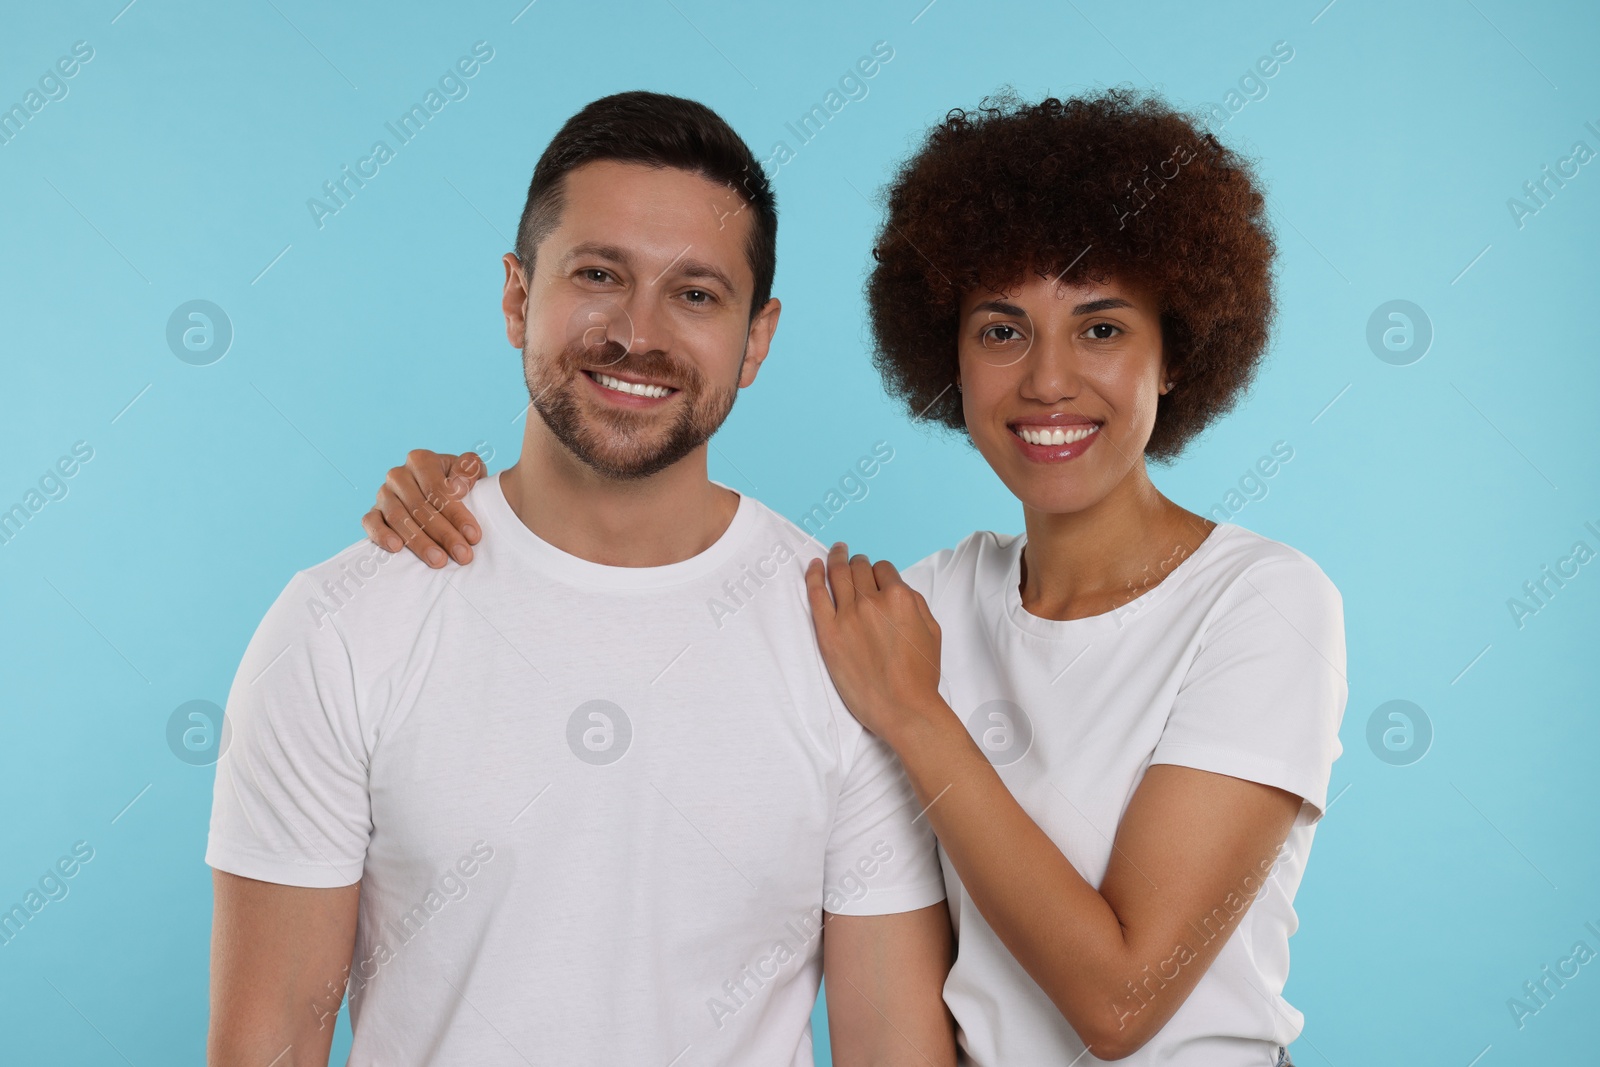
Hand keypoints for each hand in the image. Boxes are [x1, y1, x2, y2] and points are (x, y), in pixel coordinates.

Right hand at [361, 450, 485, 567]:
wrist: (435, 493)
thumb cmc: (456, 483)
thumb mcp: (469, 472)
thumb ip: (469, 469)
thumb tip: (459, 485)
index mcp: (421, 461)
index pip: (437, 489)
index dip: (456, 513)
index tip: (473, 536)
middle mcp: (398, 475)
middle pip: (420, 507)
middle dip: (444, 534)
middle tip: (462, 555)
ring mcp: (383, 494)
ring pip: (398, 518)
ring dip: (419, 541)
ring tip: (439, 560)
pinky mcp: (373, 512)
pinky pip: (371, 523)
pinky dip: (381, 535)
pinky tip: (397, 548)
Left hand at [804, 542, 945, 745]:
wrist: (903, 708)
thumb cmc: (920, 675)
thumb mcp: (932, 631)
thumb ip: (915, 602)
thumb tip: (898, 588)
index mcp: (900, 598)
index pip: (884, 569)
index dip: (879, 571)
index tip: (875, 576)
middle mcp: (872, 601)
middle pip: (859, 568)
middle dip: (858, 562)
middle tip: (854, 561)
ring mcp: (847, 616)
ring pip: (838, 574)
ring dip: (836, 559)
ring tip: (835, 552)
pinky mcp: (828, 633)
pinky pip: (816, 595)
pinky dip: (813, 575)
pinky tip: (813, 566)